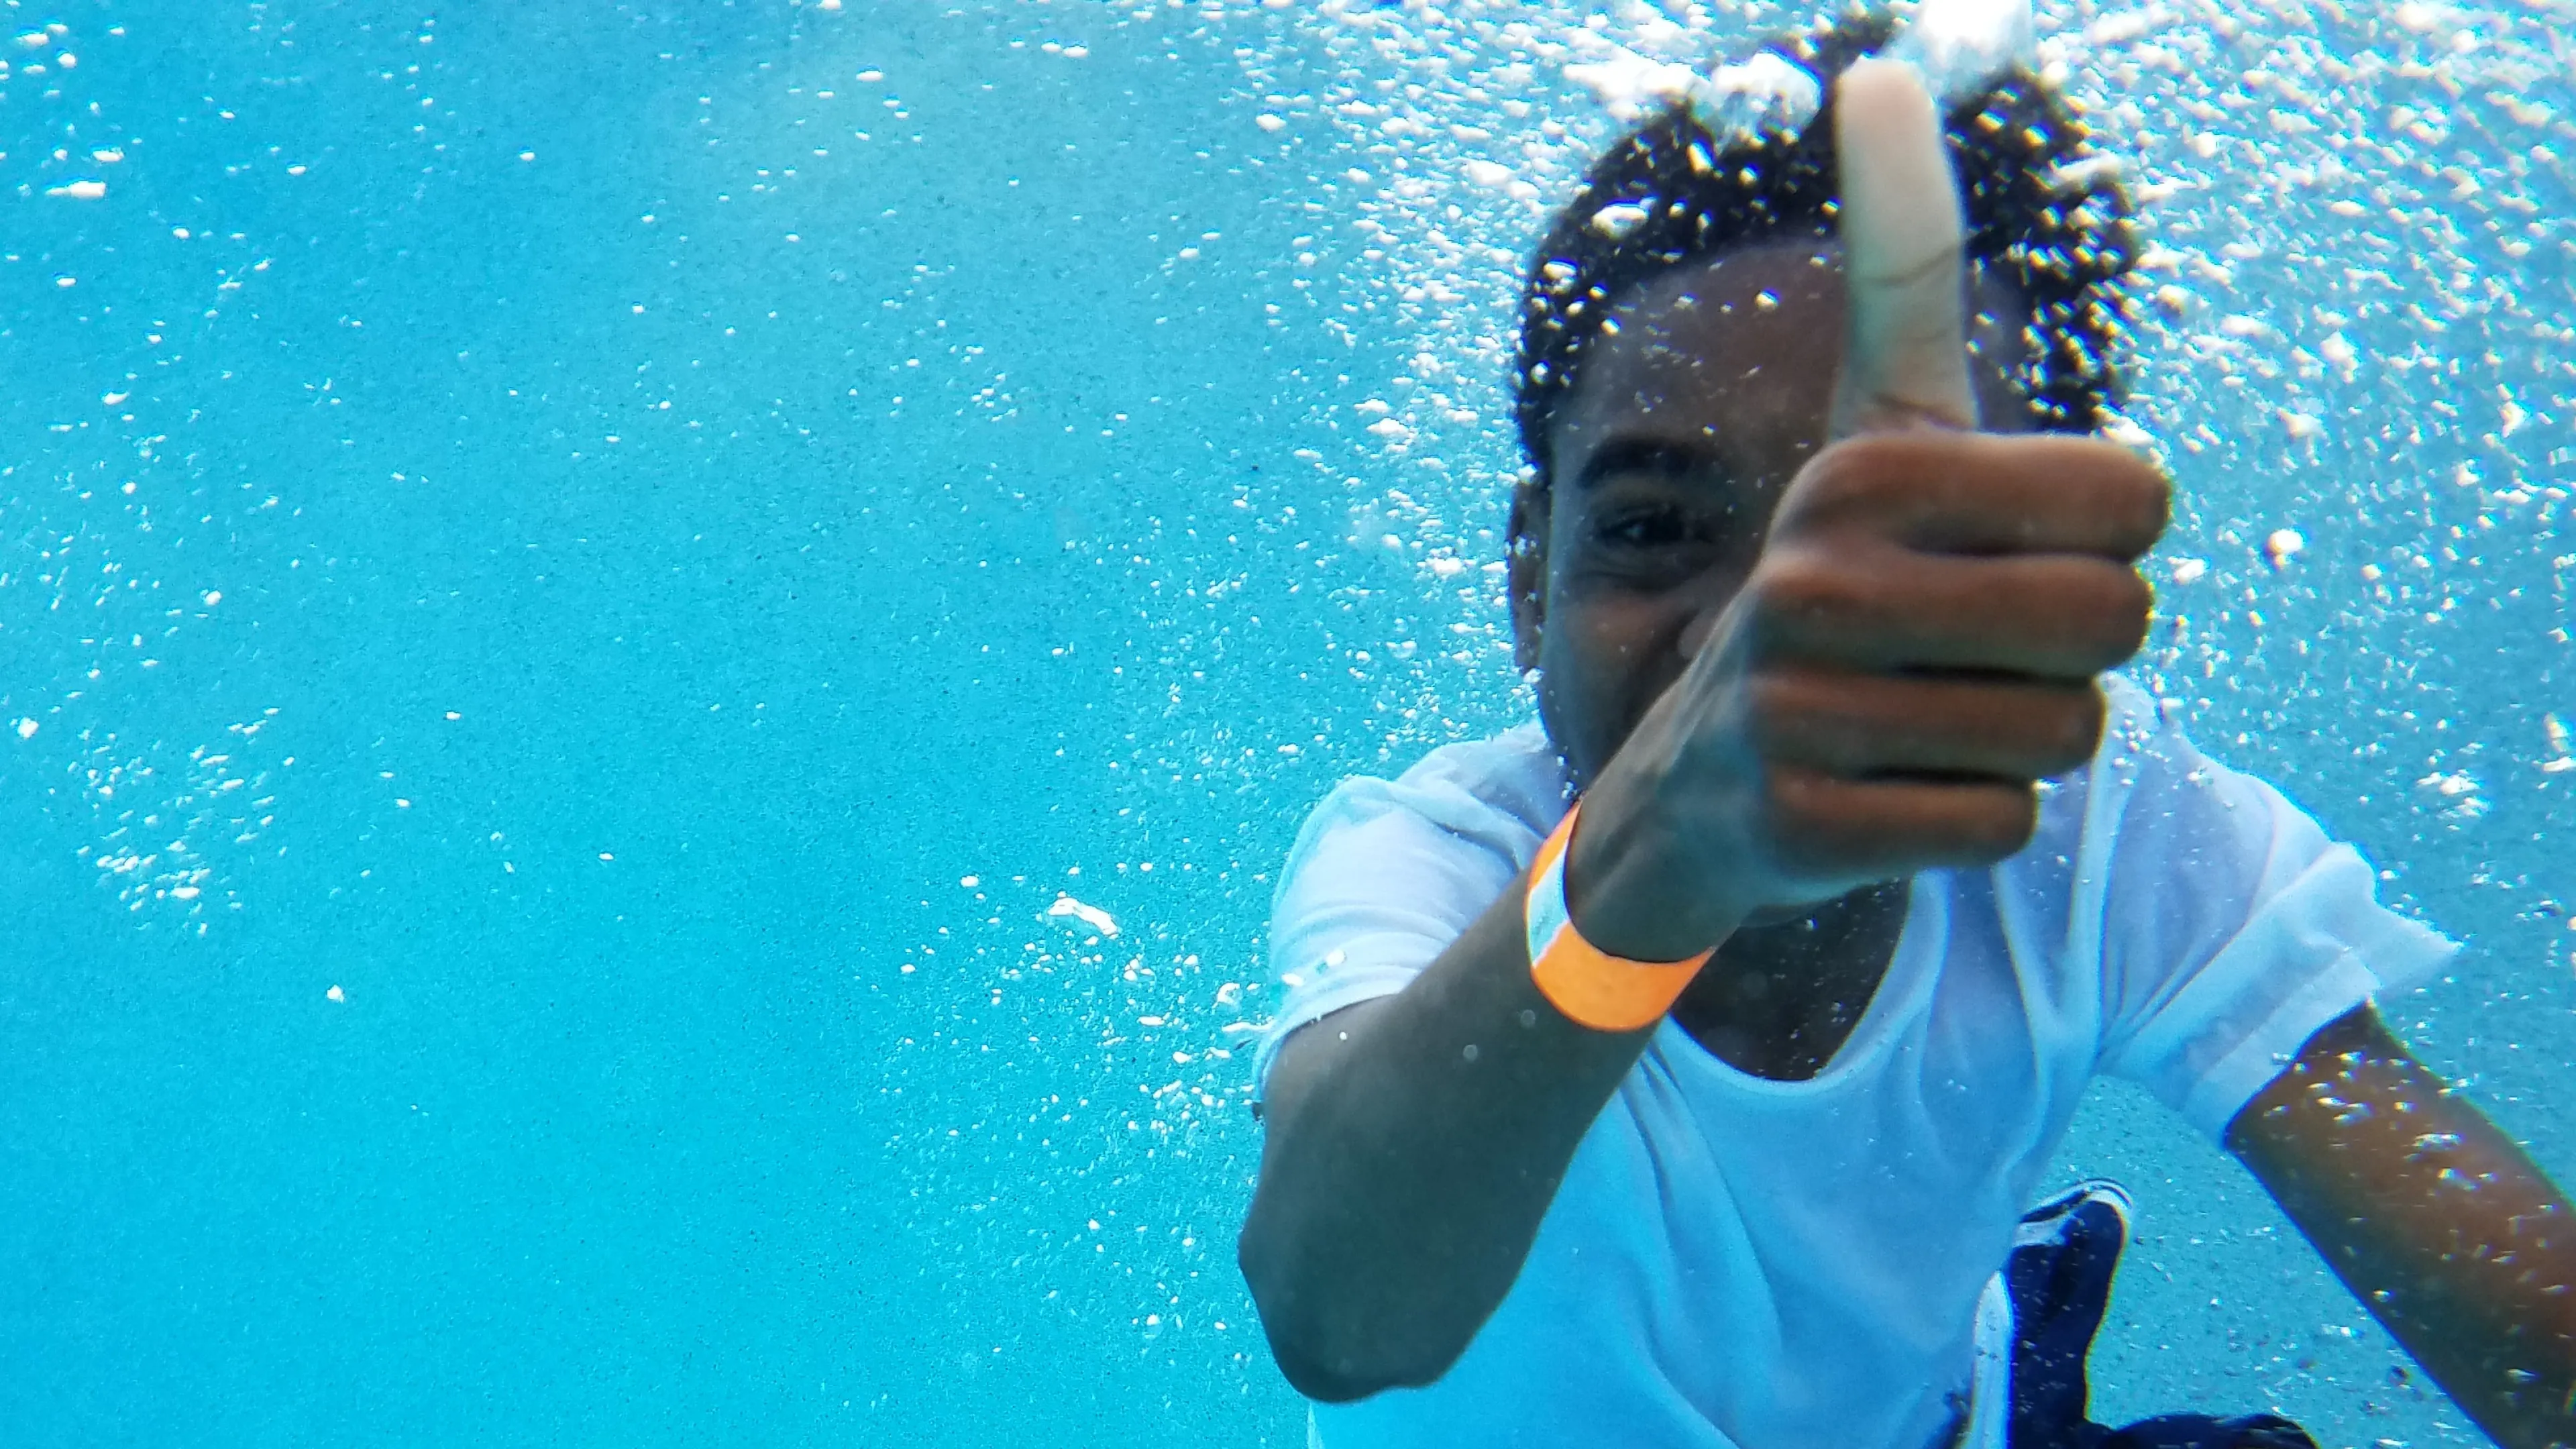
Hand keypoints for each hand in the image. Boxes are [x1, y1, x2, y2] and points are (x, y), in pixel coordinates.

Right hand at [1562, 61, 2166, 961]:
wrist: (1697, 786)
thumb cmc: (1838, 584)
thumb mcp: (1875, 422)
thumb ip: (1901, 261)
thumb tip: (1879, 69)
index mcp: (1860, 468)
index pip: (2136, 494)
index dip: (2109, 534)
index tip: (2011, 545)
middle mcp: (1812, 578)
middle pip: (2117, 620)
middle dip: (2075, 650)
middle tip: (1973, 652)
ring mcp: (1795, 708)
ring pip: (2066, 732)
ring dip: (2021, 739)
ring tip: (1921, 720)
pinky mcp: (1799, 825)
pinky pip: (1999, 825)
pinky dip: (1968, 821)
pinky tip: (1886, 792)